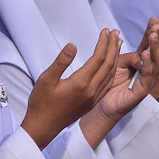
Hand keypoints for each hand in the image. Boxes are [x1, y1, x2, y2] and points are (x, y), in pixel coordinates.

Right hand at [21, 29, 120, 149]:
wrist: (42, 128)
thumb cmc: (41, 103)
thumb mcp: (46, 79)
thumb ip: (61, 61)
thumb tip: (73, 45)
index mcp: (81, 83)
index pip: (98, 58)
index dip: (103, 43)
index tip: (105, 30)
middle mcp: (92, 91)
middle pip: (108, 64)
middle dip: (112, 46)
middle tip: (115, 32)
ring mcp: (94, 98)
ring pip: (110, 74)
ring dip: (115, 57)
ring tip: (117, 43)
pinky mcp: (92, 103)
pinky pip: (108, 84)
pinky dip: (112, 71)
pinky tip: (112, 64)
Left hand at [82, 29, 158, 147]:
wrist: (101, 104)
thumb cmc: (108, 84)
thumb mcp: (116, 63)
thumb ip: (123, 53)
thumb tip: (120, 39)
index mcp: (141, 61)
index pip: (150, 44)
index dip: (152, 32)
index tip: (154, 20)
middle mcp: (147, 70)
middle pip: (157, 52)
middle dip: (158, 38)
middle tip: (157, 26)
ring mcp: (147, 80)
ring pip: (156, 62)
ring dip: (155, 48)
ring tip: (154, 36)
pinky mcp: (143, 90)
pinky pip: (148, 76)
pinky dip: (148, 64)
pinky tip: (145, 54)